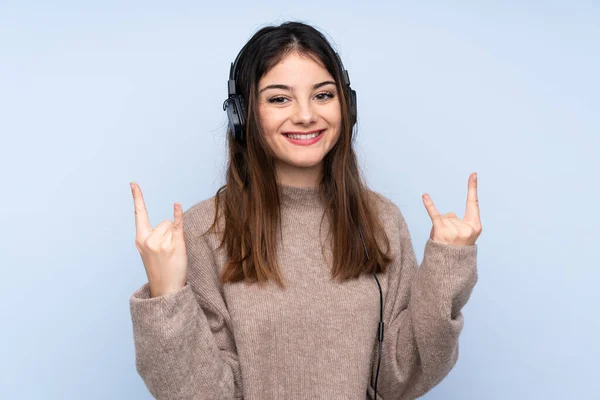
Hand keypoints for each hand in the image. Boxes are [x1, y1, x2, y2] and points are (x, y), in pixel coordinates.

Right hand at [131, 182, 187, 297]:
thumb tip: (171, 219)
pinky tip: (176, 204)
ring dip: (176, 237)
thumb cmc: (160, 269)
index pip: (139, 214)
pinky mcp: (174, 246)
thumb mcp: (149, 251)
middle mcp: (148, 240)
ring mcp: (161, 243)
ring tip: (173, 254)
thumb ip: (155, 235)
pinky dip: (178, 215)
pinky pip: (178, 225)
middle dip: (169, 233)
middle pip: (164, 222)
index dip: (137, 197)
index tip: (133, 183)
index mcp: (141, 239)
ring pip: (172, 227)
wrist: (166, 289)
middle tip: (168, 253)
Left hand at [422, 172, 481, 245]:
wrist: (449, 267)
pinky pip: (434, 214)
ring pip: (442, 218)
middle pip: (451, 214)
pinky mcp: (441, 230)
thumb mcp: (465, 235)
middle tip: (449, 240)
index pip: (473, 203)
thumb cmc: (456, 249)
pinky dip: (429, 205)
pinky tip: (424, 195)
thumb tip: (447, 215)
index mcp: (475, 226)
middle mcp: (465, 227)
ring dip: (439, 228)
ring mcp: (453, 229)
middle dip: (447, 225)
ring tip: (442, 241)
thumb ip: (458, 221)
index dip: (472, 188)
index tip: (473, 174)